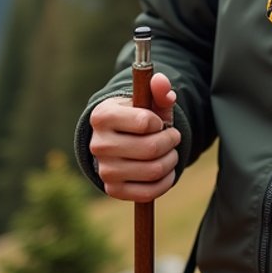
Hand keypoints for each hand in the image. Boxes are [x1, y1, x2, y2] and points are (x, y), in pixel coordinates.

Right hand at [89, 73, 180, 200]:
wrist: (118, 140)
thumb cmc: (136, 117)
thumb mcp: (147, 101)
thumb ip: (158, 90)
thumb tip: (161, 80)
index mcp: (103, 116)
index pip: (144, 122)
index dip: (159, 122)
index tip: (158, 122)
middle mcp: (98, 144)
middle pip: (150, 149)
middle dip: (170, 142)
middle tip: (173, 137)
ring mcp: (104, 170)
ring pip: (152, 170)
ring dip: (170, 161)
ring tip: (170, 152)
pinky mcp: (113, 190)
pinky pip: (148, 192)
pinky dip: (165, 182)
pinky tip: (167, 171)